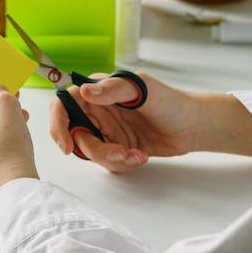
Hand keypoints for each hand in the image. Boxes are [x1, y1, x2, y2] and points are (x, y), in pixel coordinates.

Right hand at [48, 72, 197, 173]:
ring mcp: (107, 131)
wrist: (193, 126)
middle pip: (75, 135)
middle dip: (95, 150)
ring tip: (136, 154)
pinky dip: (123, 164)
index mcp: (98, 91)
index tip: (67, 145)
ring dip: (112, 158)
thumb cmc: (170, 100)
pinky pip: (108, 163)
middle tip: (118, 153)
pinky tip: (141, 156)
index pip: (64, 104)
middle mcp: (98, 111)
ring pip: (92, 153)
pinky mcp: (117, 148)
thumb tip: (84, 91)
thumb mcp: (142, 88)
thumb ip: (113, 89)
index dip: (58, 124)